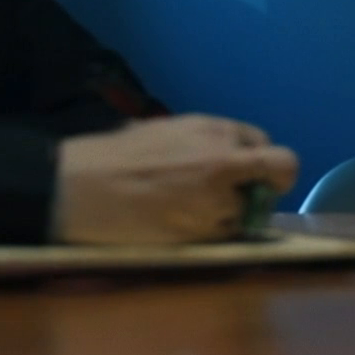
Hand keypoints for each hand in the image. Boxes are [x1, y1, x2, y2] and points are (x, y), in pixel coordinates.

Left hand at [53, 115, 298, 244]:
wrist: (68, 188)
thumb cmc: (132, 221)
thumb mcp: (191, 235)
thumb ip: (230, 219)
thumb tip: (246, 210)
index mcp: (227, 164)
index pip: (285, 161)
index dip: (281, 184)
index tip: (258, 203)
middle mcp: (215, 133)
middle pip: (259, 144)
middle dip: (252, 169)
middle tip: (225, 196)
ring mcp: (189, 121)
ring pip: (228, 136)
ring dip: (225, 158)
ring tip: (194, 183)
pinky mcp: (163, 119)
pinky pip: (199, 132)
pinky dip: (197, 149)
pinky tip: (166, 171)